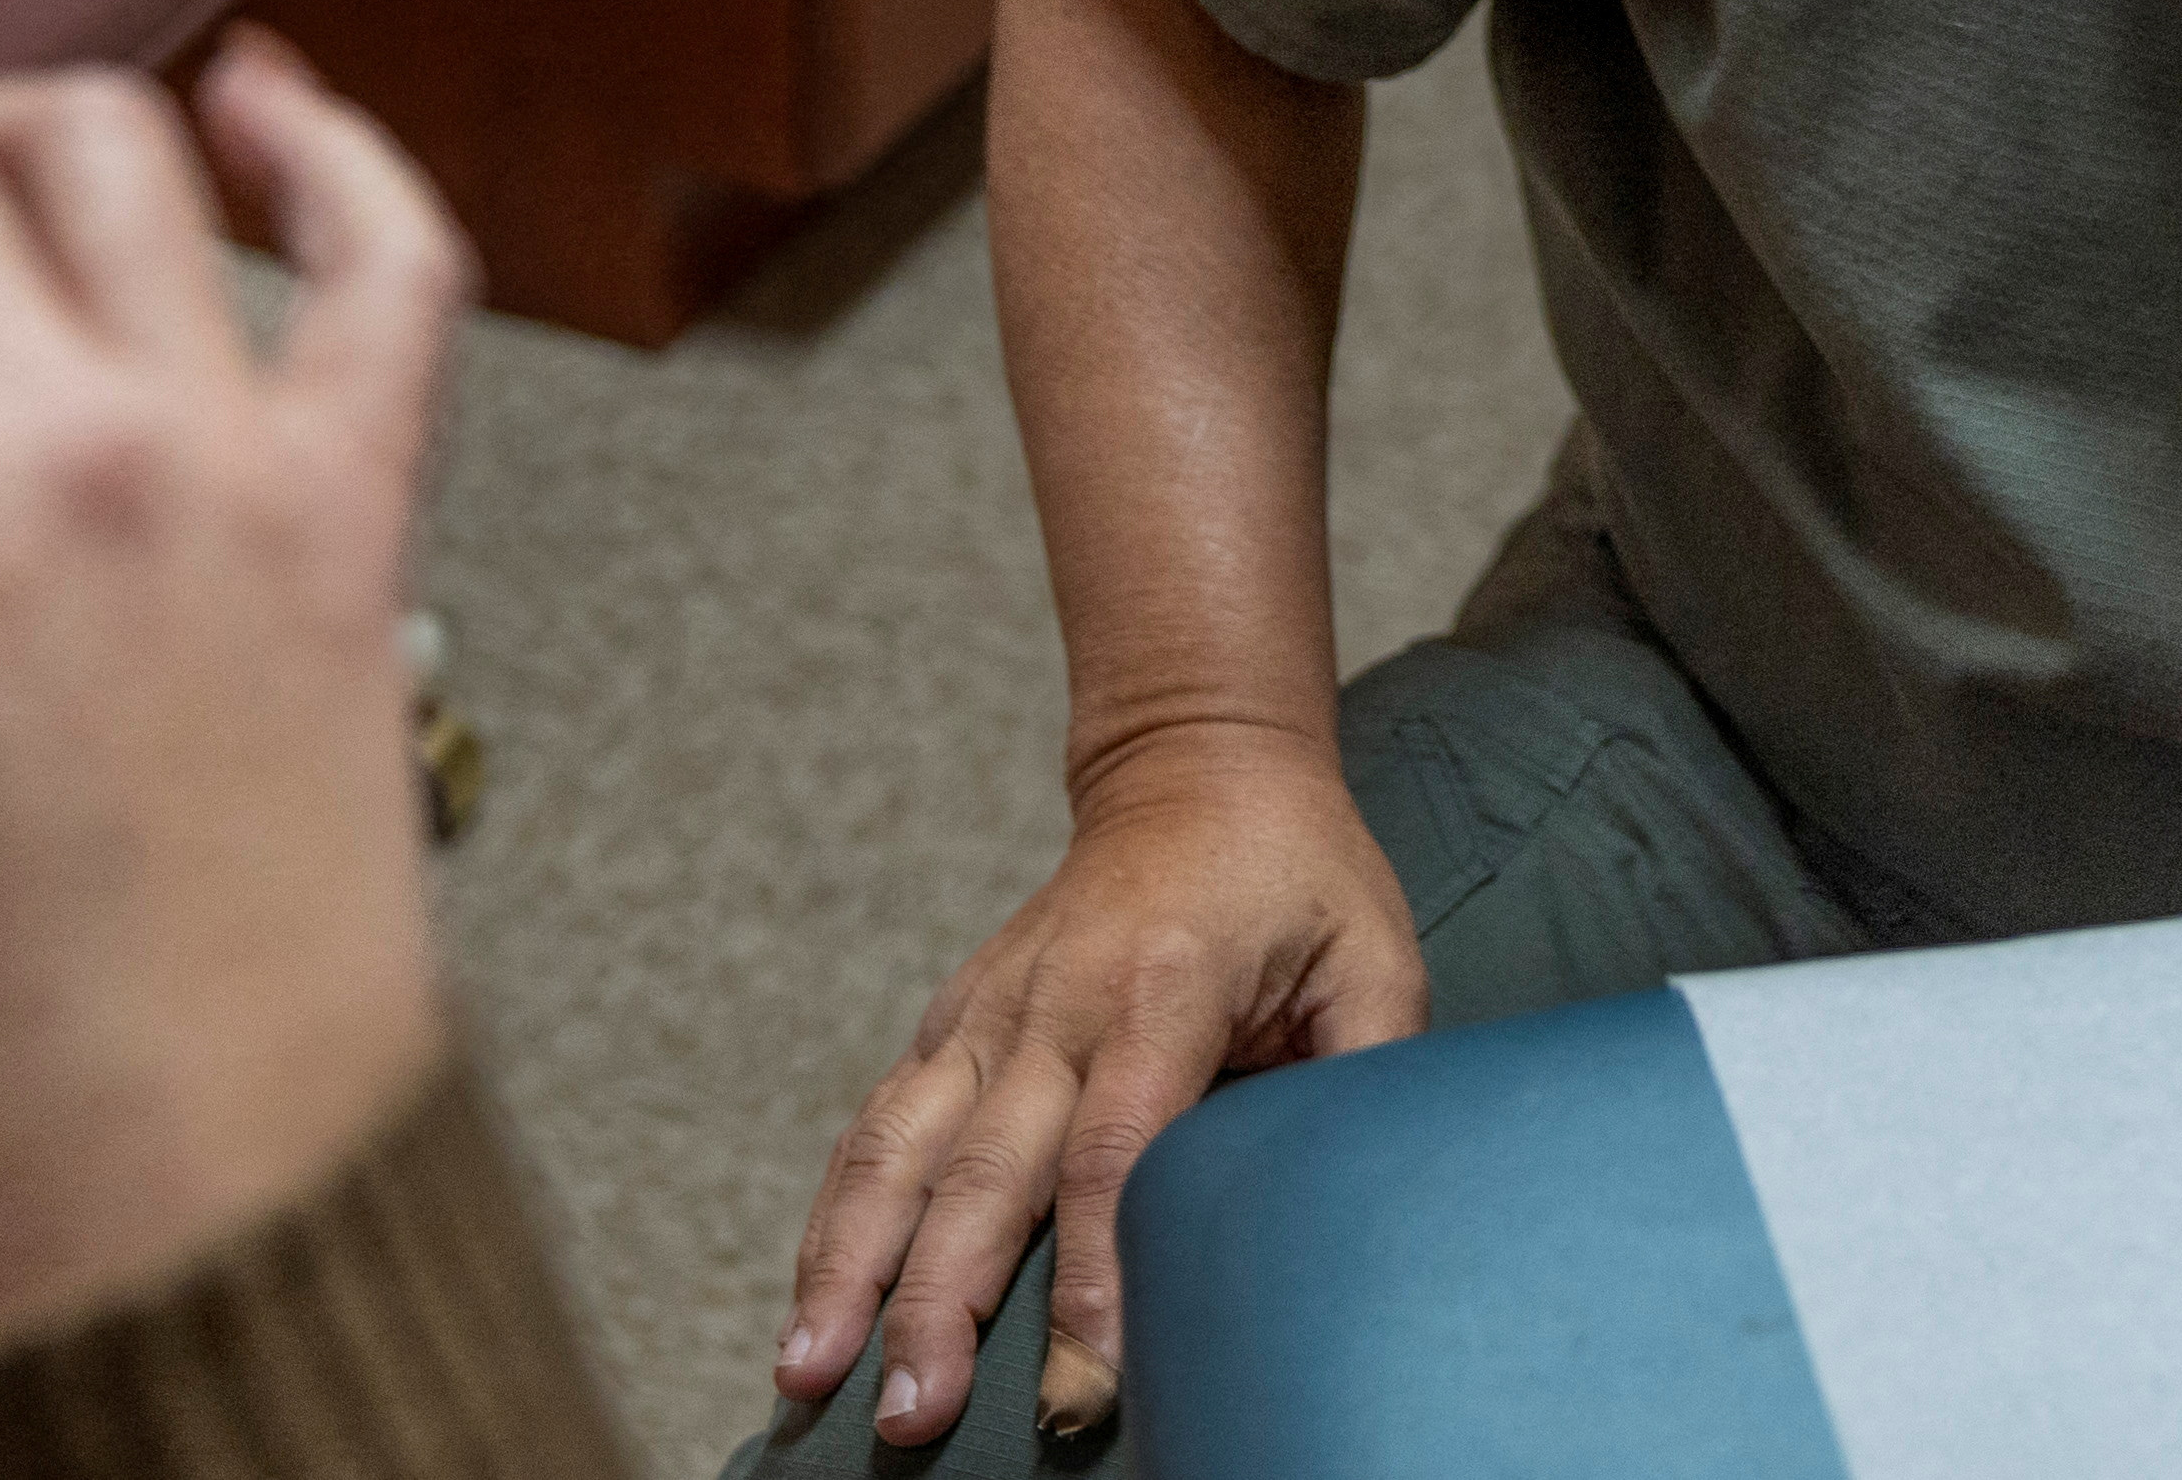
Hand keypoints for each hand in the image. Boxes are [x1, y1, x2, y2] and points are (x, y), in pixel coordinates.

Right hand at [777, 723, 1422, 1444]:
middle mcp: (1057, 1003)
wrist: (1196, 767)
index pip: (1116, 1158)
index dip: (1093, 1284)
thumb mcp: (1373, 960)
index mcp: (1166, 989)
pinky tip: (809, 1297)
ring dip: (850, 1265)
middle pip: (984, 1175)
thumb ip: (1368, 1076)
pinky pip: (880, 1124)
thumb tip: (1352, 1201)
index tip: (1077, 1394)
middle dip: (938, 1305)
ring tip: (809, 1371)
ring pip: (900, 1149)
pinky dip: (836, 1213)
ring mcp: (990, 1012)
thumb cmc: (1298, 876)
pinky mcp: (953, 1020)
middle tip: (910, 1417)